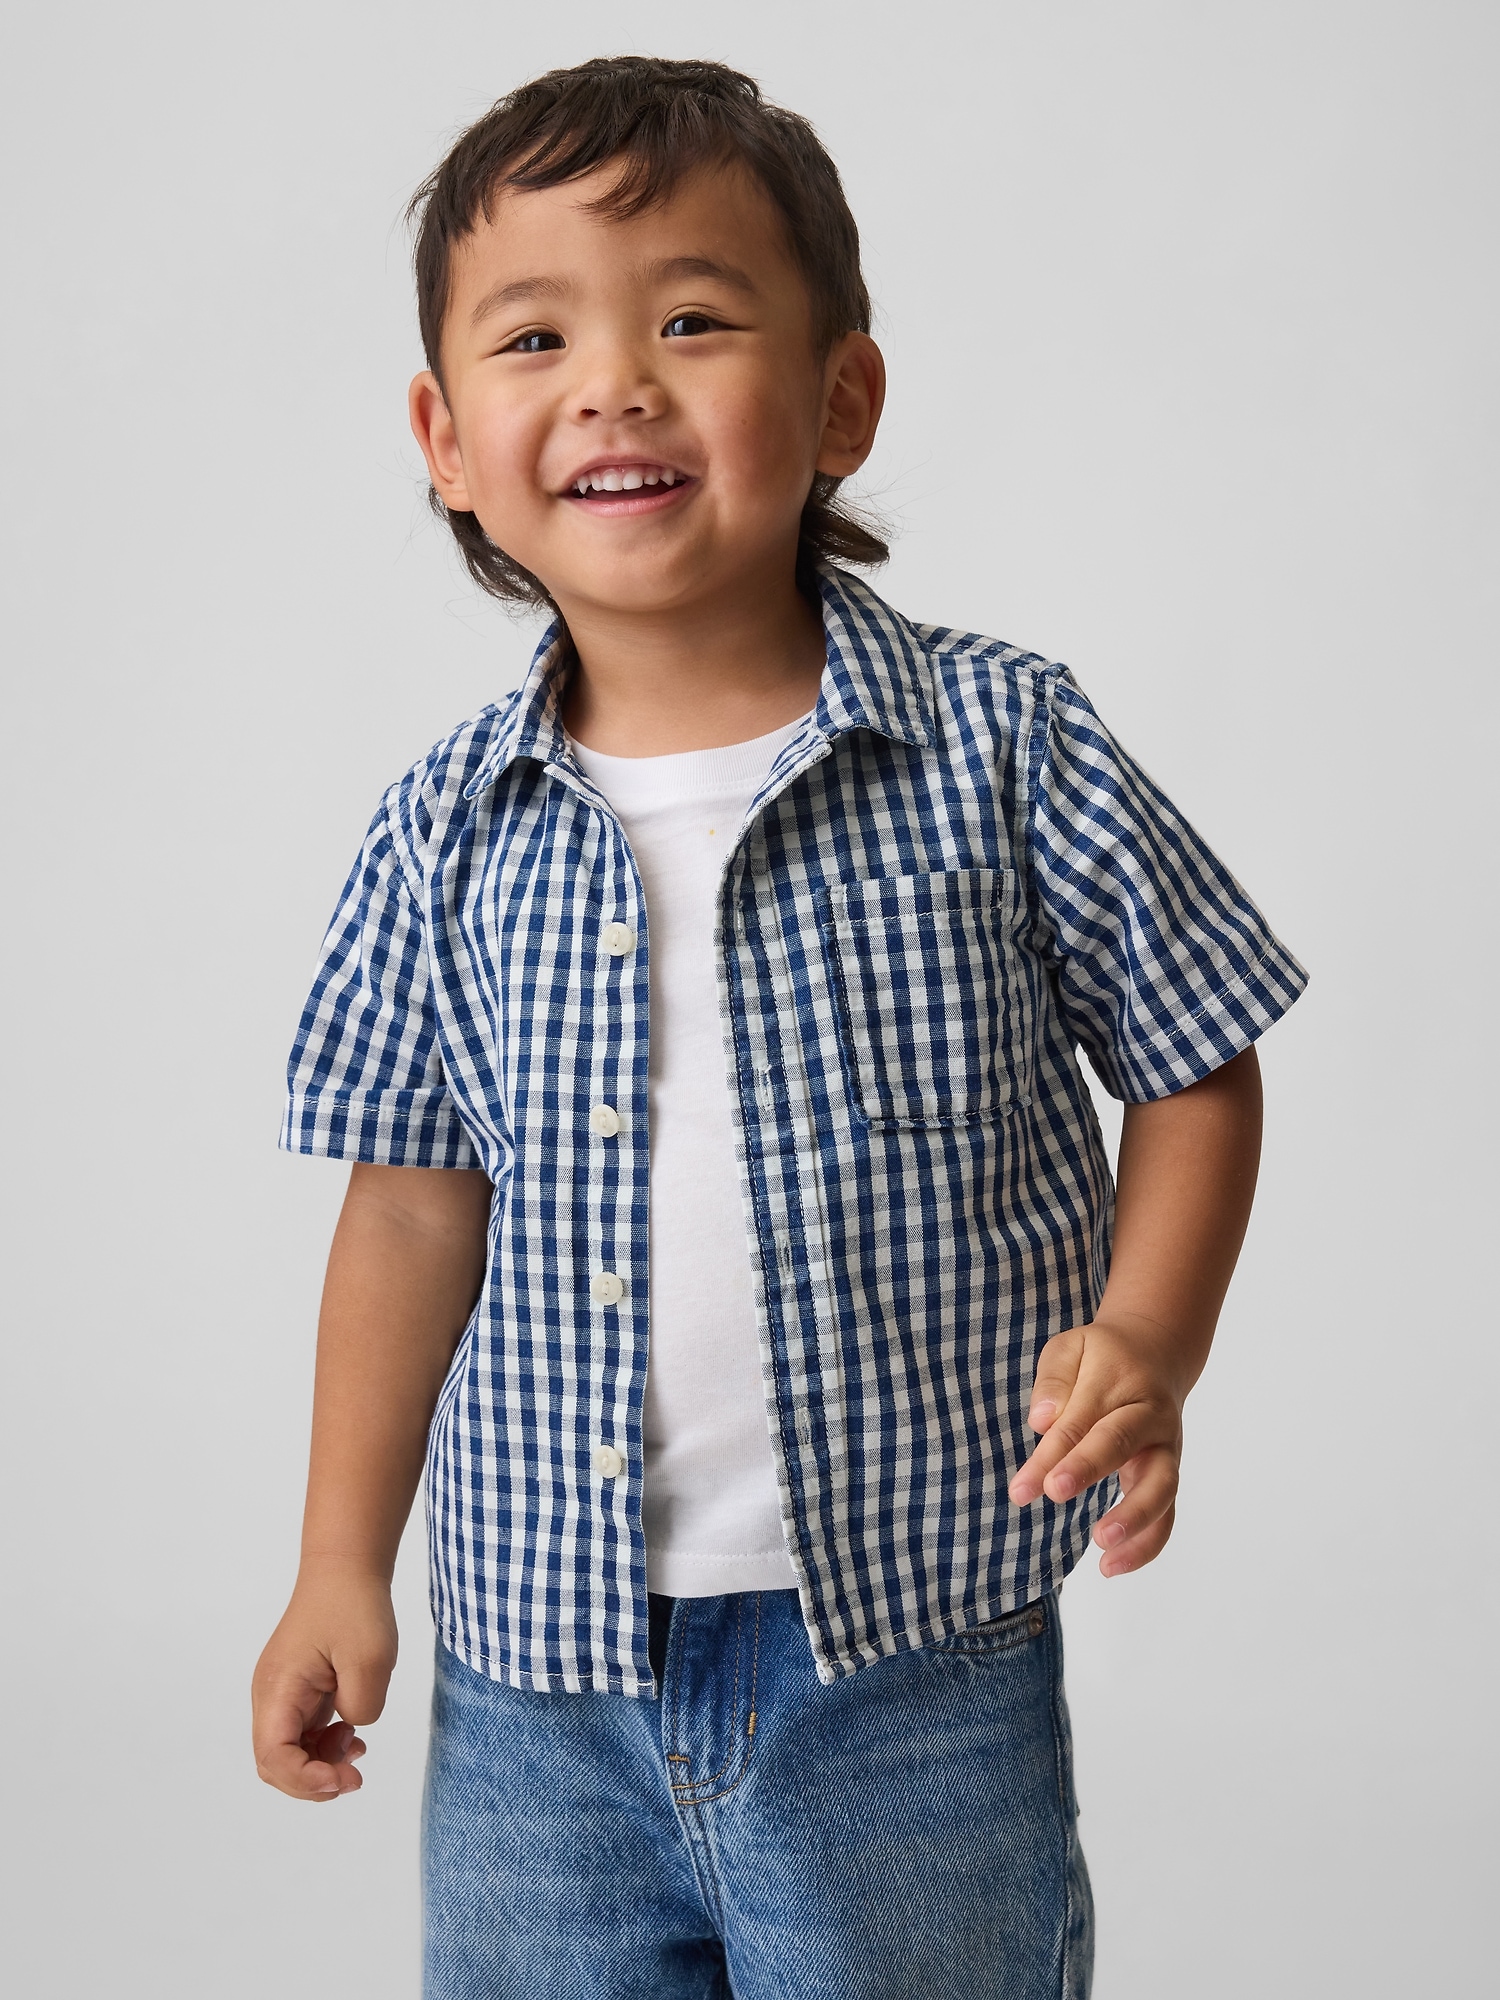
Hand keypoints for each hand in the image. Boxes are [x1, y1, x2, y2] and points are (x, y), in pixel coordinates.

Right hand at [252, 1565, 397, 1800]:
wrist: (346, 1567)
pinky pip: (302, 1734)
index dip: (305, 1780)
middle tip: (354, 1778)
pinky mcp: (298, 1691)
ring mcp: (282, 1694)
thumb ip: (362, 1708)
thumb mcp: (370, 1659)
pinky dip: (323, 1746)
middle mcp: (270, 1696)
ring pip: (287, 1752)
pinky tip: (351, 1737)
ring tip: (356, 1751)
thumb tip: (351, 1728)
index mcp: (277, 1688)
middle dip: (311, 1782)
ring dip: (319, 1765)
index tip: (344, 1778)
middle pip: (274, 1764)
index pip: (273, 1756)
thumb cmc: (354, 1605)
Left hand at [1007, 1312, 1187, 1577]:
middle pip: (1121, 1443)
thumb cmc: (1102, 1355)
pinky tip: (1114, 1565)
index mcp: (1120, 1380)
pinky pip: (1168, 1513)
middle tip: (1055, 1494)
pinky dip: (1148, 1543)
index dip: (1054, 1453)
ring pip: (1161, 1486)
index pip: (1081, 1418)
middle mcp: (1149, 1415)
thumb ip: (1054, 1378)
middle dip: (1088, 1470)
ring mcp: (1166, 1447)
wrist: (1158, 1353)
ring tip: (1104, 1551)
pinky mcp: (1169, 1473)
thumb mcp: (1071, 1347)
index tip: (1025, 1486)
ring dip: (1134, 1519)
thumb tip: (1042, 1420)